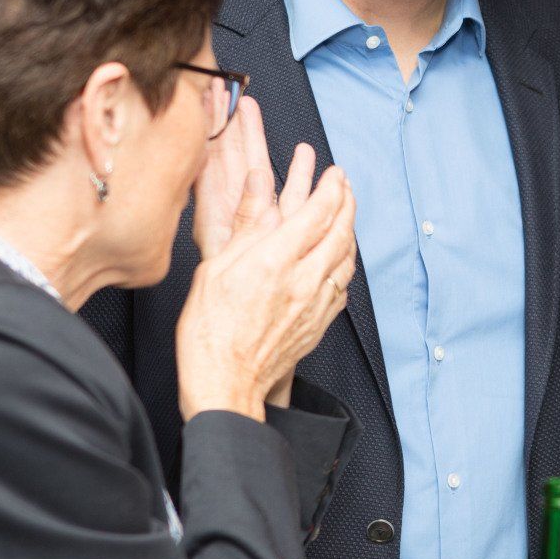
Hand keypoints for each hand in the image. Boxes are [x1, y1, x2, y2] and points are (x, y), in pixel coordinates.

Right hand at [177, 111, 357, 420]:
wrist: (225, 386)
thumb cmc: (209, 332)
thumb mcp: (215, 269)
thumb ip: (247, 226)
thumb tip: (260, 184)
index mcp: (275, 262)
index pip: (317, 212)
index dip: (331, 187)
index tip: (334, 173)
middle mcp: (303, 281)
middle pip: (341, 231)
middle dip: (348, 202)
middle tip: (346, 185)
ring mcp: (315, 305)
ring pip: (347, 258)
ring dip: (351, 231)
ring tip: (346, 214)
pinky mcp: (319, 325)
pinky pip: (343, 287)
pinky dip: (345, 264)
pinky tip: (339, 259)